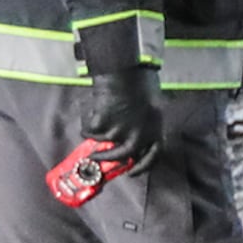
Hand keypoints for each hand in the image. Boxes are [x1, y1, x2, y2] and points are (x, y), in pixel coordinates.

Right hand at [73, 18, 167, 172]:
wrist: (123, 71)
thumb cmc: (139, 82)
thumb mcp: (152, 105)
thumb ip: (146, 123)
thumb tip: (131, 139)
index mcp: (155, 129)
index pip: (152, 156)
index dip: (141, 166)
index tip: (131, 172)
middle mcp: (139, 135)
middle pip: (122, 156)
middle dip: (107, 158)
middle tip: (95, 156)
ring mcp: (121, 131)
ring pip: (102, 141)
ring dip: (95, 134)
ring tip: (91, 124)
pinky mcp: (104, 126)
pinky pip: (91, 131)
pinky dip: (87, 123)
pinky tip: (90, 110)